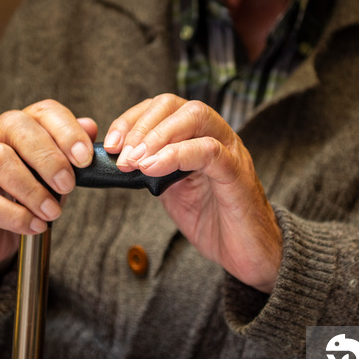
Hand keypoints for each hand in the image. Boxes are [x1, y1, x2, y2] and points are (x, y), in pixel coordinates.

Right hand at [0, 100, 96, 300]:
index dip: (66, 131)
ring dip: (32, 189)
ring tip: (53, 212)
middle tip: (68, 185)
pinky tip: (35, 225)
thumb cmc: (24, 196)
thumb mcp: (53, 174)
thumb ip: (70, 152)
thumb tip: (90, 127)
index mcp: (21, 127)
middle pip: (17, 127)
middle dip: (48, 157)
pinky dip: (15, 215)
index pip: (43, 112)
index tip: (85, 158)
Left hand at [104, 94, 281, 293]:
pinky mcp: (238, 173)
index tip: (110, 144)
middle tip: (121, 154)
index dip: (131, 120)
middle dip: (141, 126)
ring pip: (195, 116)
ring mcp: (230, 151)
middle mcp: (215, 135)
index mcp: (196, 136)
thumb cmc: (212, 221)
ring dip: (157, 136)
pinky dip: (177, 154)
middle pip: (175, 104)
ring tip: (134, 160)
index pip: (162, 108)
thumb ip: (149, 171)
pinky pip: (209, 150)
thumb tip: (116, 160)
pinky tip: (153, 168)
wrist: (248, 254)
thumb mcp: (170, 191)